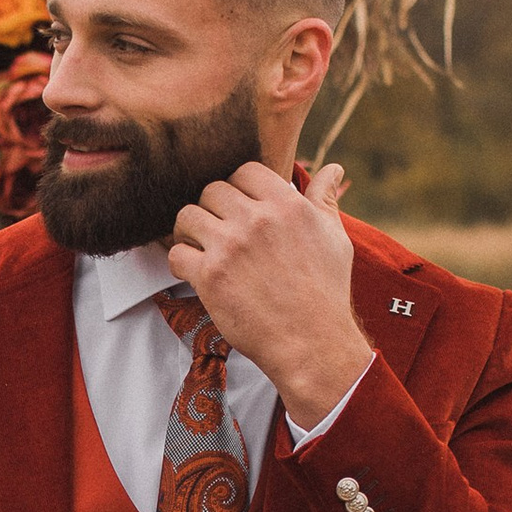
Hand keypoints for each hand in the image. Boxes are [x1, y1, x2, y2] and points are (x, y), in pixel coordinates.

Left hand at [168, 158, 371, 427]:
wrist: (312, 343)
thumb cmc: (326, 292)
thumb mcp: (335, 238)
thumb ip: (325, 200)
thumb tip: (334, 169)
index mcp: (286, 205)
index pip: (244, 171)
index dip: (238, 188)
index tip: (239, 208)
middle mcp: (256, 220)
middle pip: (212, 190)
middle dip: (213, 209)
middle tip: (219, 231)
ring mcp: (230, 247)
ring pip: (187, 216)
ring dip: (190, 232)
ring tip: (201, 248)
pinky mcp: (210, 276)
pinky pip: (177, 254)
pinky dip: (182, 262)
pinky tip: (196, 273)